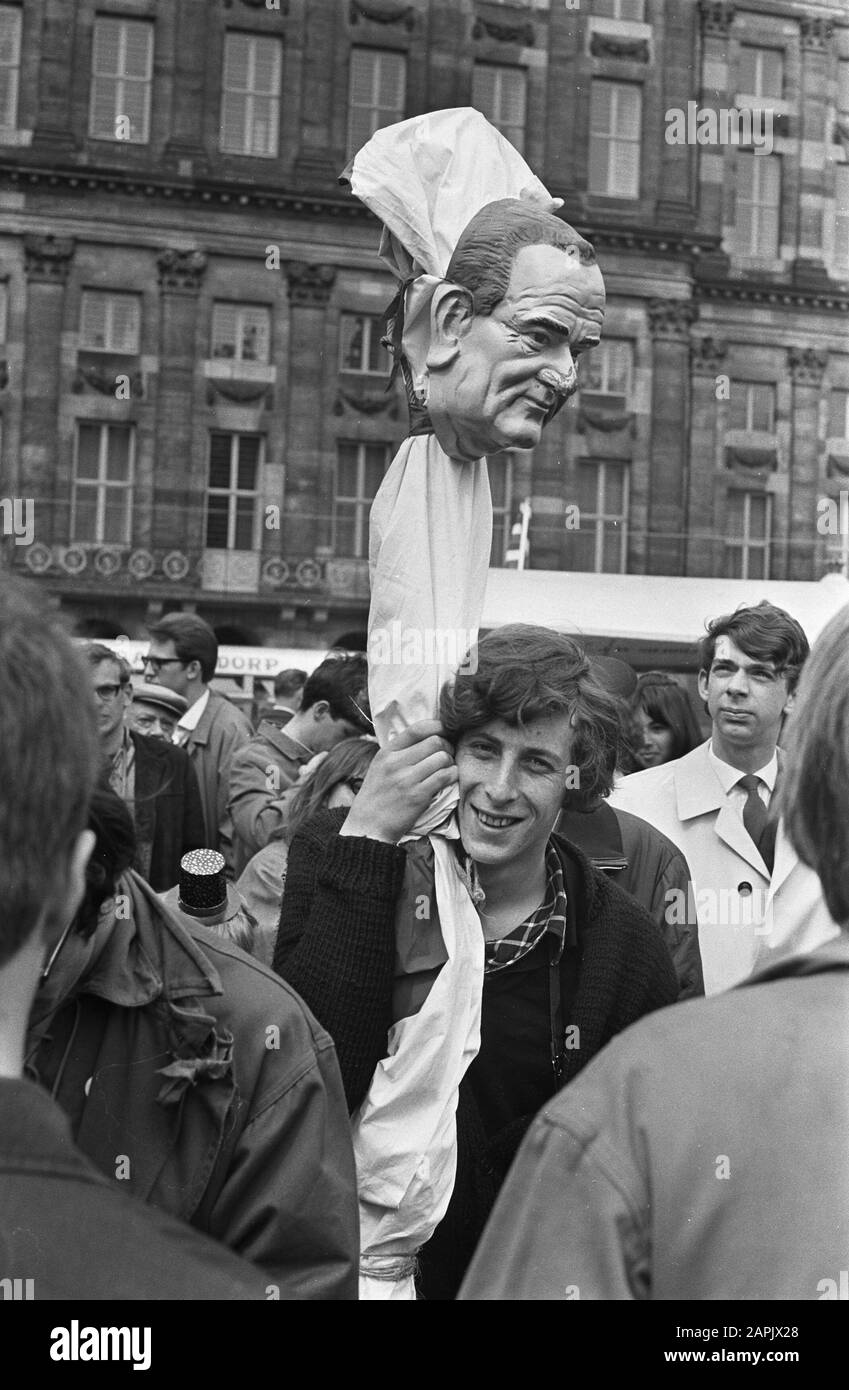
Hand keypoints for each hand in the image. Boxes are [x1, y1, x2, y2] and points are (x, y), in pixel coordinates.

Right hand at [339, 719, 456, 843]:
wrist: (368, 827)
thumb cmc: (376, 797)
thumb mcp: (379, 767)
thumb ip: (399, 753)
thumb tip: (427, 737)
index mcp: (386, 753)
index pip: (416, 729)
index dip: (436, 727)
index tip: (443, 732)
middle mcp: (396, 763)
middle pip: (435, 742)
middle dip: (447, 746)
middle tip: (447, 755)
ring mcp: (407, 779)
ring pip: (443, 758)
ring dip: (450, 762)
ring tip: (447, 768)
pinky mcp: (419, 795)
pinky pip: (445, 776)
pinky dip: (452, 775)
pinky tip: (449, 778)